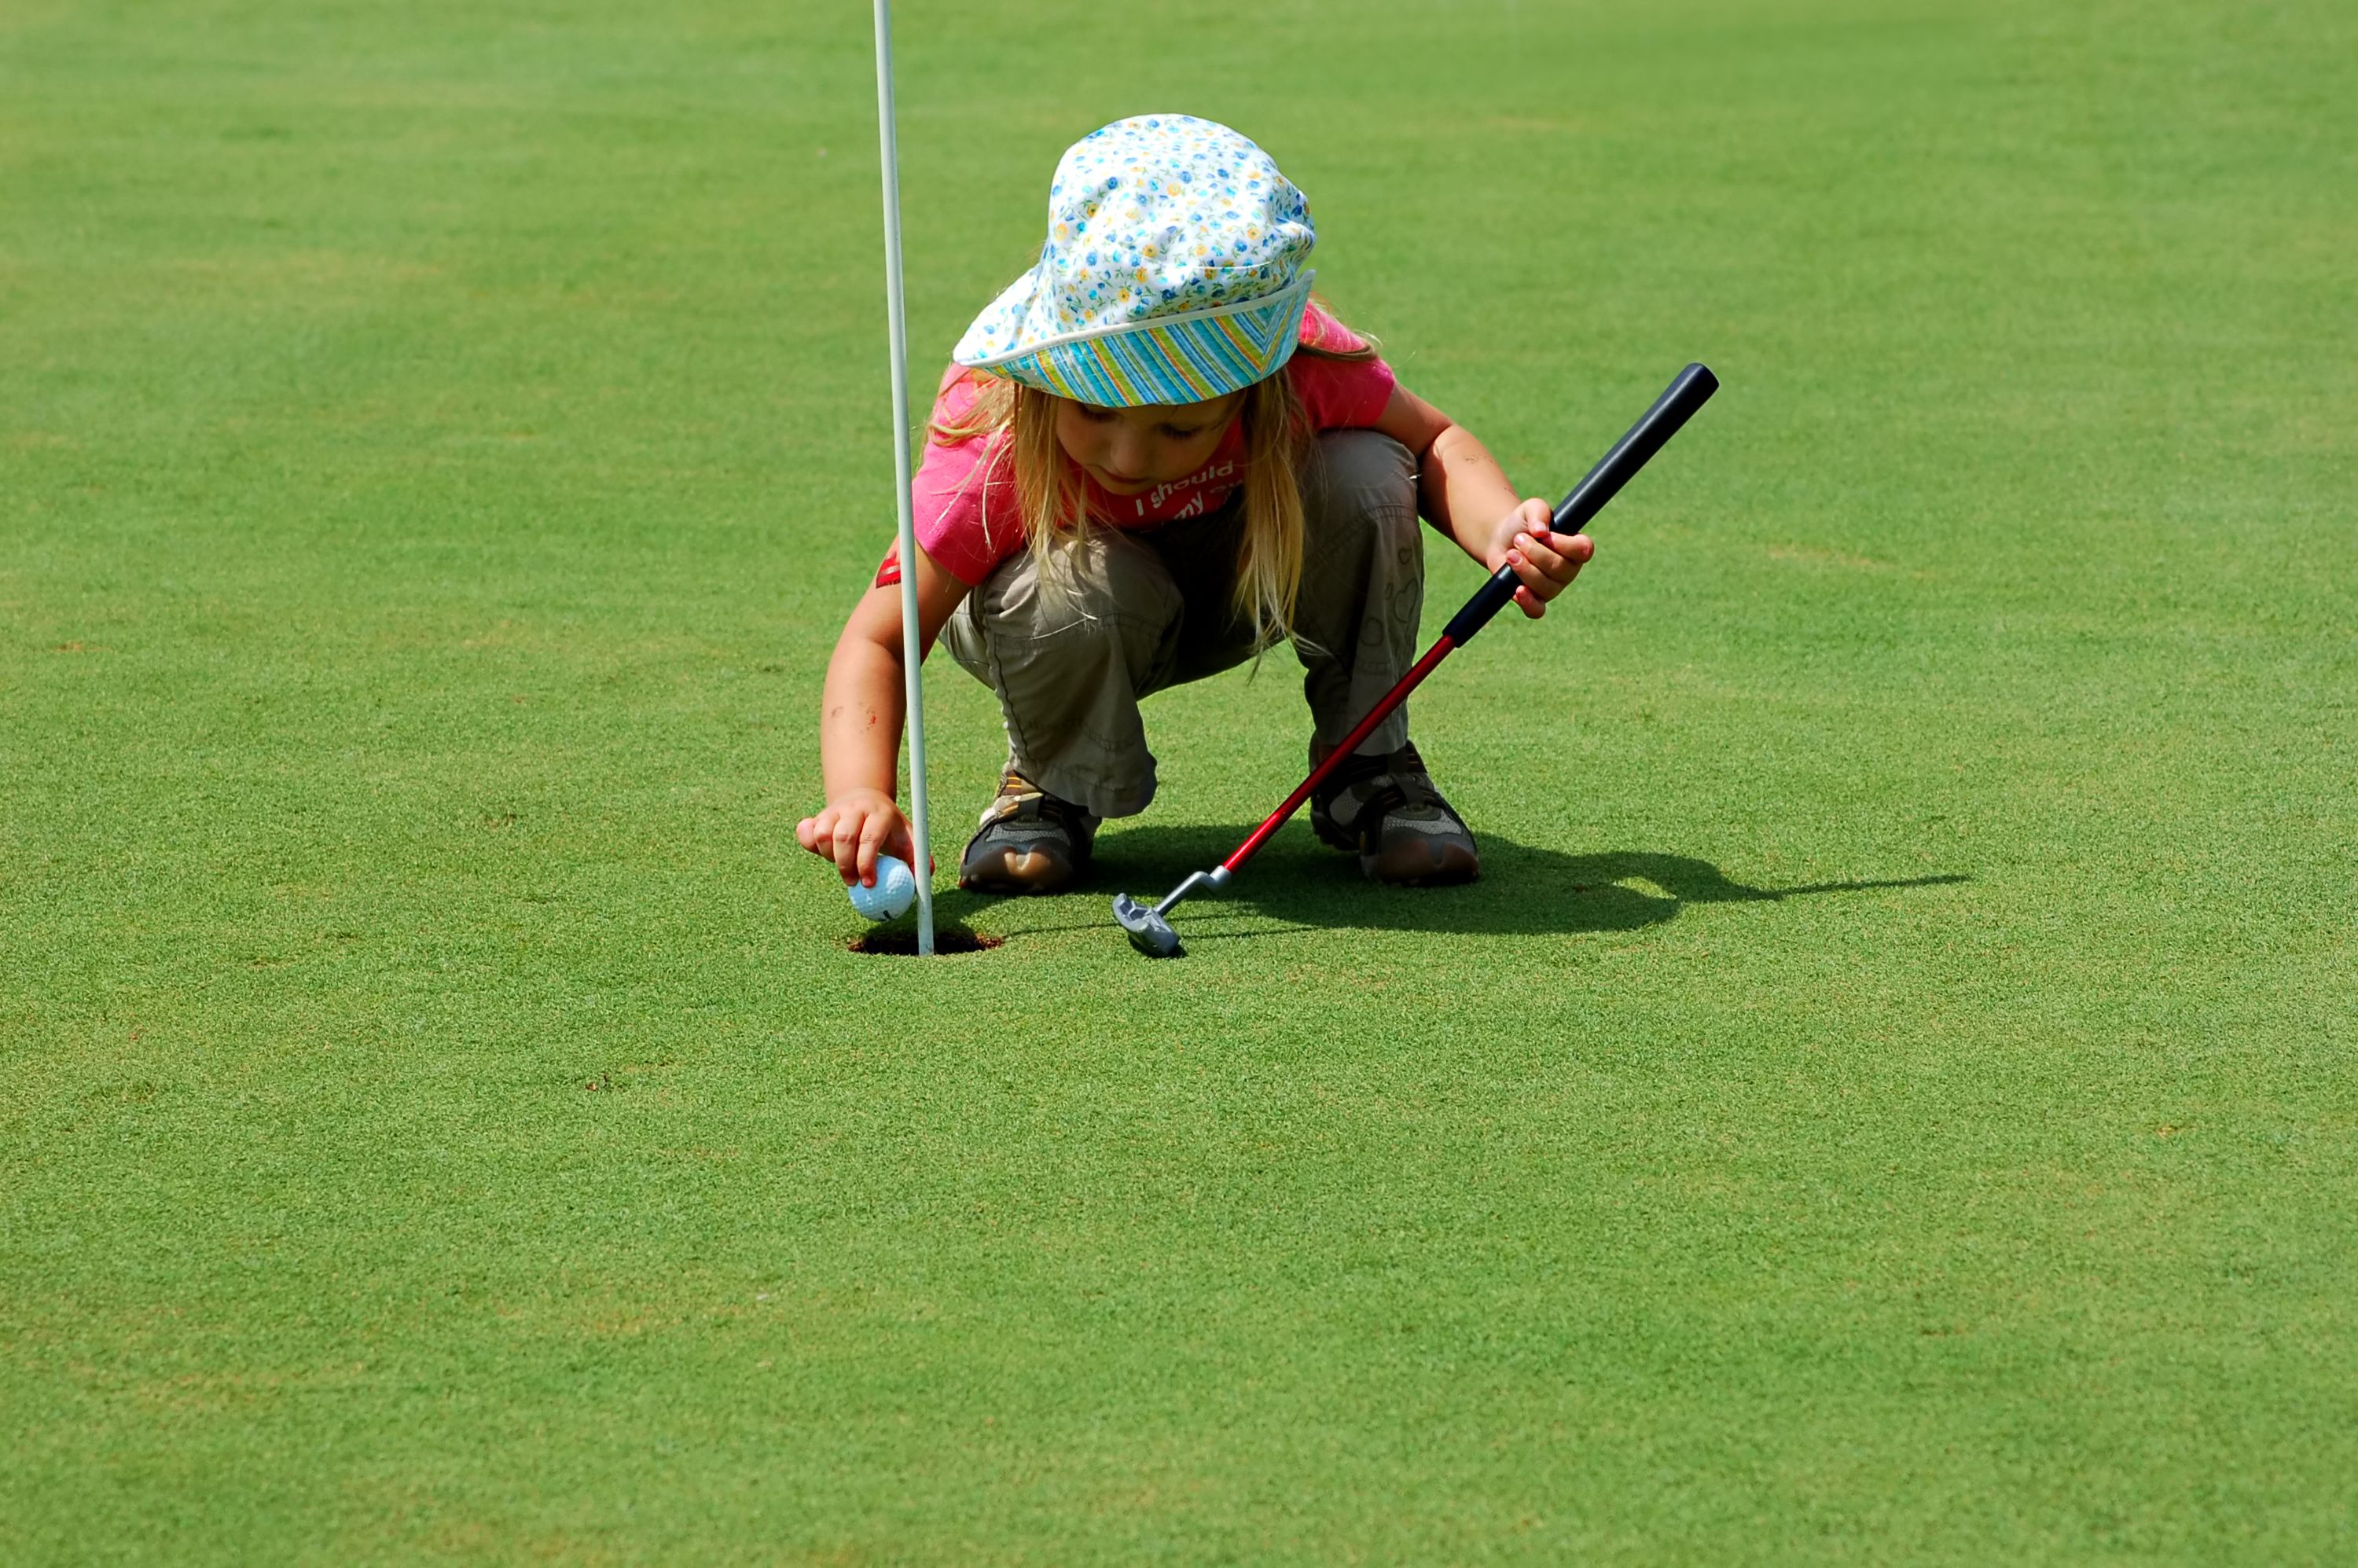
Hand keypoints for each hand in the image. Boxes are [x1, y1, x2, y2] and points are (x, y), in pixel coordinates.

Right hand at [796, 788, 917, 886]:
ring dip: (829, 857)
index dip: (867, 863)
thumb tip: (925, 879)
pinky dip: (809, 846)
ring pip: (822, 835)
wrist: (866, 801)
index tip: (869, 884)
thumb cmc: (889, 829)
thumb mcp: (908, 838)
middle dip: (846, 865)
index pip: (870, 837)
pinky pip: (805, 832)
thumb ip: (918, 859)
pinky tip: (823, 853)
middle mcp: (856, 809)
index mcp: (880, 814)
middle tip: (852, 883)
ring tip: (843, 865)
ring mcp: (835, 810)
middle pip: (843, 837)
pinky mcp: (818, 815)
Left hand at [1486, 497, 1594, 617]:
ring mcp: (1553, 587)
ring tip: (1511, 554)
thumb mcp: (1531, 509)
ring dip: (1525, 570)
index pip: (1584, 550)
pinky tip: (1517, 589)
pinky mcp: (1536, 600)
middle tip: (1518, 540)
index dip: (1564, 544)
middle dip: (1535, 553)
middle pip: (1560, 568)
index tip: (1544, 534)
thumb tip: (1541, 531)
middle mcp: (1568, 570)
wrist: (1501, 540)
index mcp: (1575, 547)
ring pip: (1547, 587)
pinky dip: (1527, 602)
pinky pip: (1537, 610)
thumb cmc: (1522, 524)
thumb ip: (1539, 512)